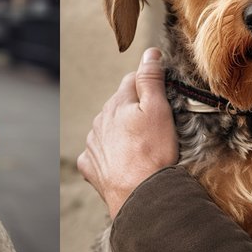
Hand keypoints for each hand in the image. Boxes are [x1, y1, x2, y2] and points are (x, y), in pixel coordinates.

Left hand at [77, 48, 177, 218]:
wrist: (140, 198)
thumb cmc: (153, 153)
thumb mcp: (159, 110)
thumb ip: (151, 79)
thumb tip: (149, 53)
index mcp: (117, 103)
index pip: (131, 81)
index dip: (147, 86)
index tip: (161, 99)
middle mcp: (100, 120)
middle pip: (118, 105)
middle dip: (133, 111)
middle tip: (155, 128)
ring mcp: (93, 144)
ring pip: (107, 128)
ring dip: (121, 132)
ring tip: (141, 148)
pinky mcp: (90, 166)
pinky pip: (97, 154)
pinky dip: (108, 155)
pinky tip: (122, 163)